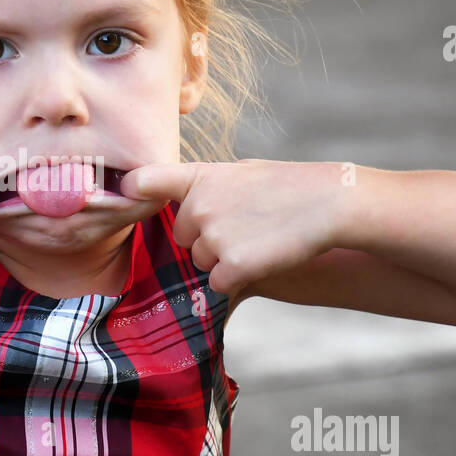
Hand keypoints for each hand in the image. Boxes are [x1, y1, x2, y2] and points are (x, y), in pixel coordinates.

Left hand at [119, 159, 350, 295]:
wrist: (331, 203)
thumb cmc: (290, 186)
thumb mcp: (243, 173)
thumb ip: (209, 187)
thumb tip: (186, 202)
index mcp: (200, 177)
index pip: (147, 180)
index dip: (132, 190)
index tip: (123, 193)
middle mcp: (199, 205)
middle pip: (182, 236)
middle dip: (204, 238)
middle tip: (244, 226)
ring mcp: (214, 236)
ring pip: (200, 261)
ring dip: (222, 259)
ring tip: (258, 238)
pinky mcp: (232, 265)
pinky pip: (219, 282)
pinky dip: (237, 278)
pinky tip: (264, 257)